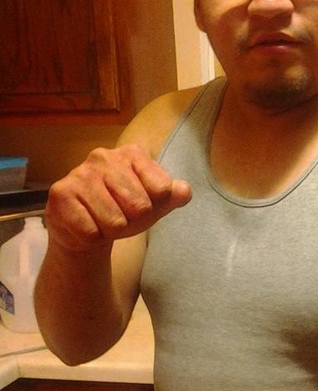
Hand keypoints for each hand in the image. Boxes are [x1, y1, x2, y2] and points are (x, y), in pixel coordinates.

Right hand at [45, 144, 191, 251]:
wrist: (85, 229)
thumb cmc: (124, 211)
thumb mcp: (156, 203)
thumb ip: (175, 195)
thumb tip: (184, 191)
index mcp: (132, 153)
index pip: (163, 189)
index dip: (155, 206)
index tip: (141, 204)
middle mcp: (104, 157)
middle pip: (140, 206)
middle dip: (132, 221)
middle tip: (119, 216)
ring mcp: (80, 173)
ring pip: (115, 221)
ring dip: (111, 231)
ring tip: (101, 221)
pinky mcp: (61, 194)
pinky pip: (90, 231)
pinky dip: (92, 237)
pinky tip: (85, 225)